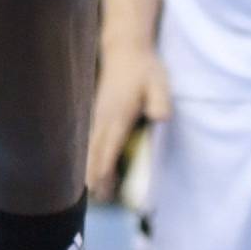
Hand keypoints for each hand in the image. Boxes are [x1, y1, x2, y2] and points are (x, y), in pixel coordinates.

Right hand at [86, 48, 170, 200]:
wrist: (125, 50)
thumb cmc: (144, 69)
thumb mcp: (158, 81)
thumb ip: (160, 100)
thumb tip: (161, 118)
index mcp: (118, 114)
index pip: (109, 146)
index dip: (103, 168)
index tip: (99, 188)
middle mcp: (104, 117)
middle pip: (94, 151)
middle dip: (93, 175)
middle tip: (96, 199)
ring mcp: (98, 115)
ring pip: (90, 147)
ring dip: (90, 168)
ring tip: (92, 192)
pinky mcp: (98, 114)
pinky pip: (92, 140)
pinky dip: (91, 156)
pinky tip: (93, 169)